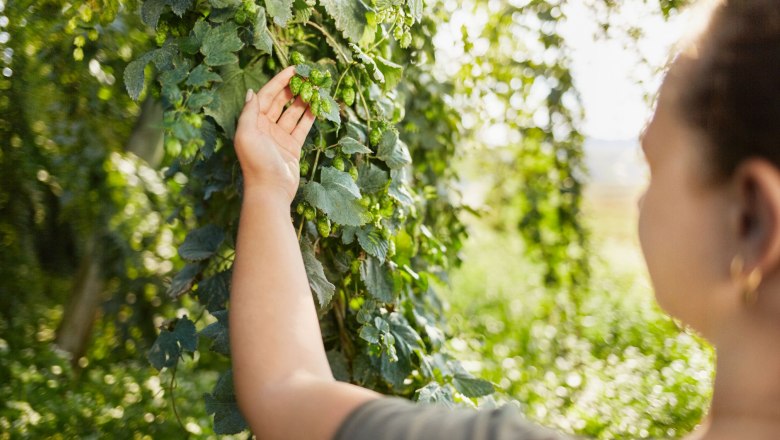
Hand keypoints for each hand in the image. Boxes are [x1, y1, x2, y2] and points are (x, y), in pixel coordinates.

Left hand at [234, 66, 315, 204]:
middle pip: (281, 102)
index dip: (279, 81)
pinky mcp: (292, 147)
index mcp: (253, 122)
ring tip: (317, 88)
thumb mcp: (246, 134)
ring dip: (304, 100)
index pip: (267, 95)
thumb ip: (249, 112)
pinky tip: (319, 106)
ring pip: (294, 113)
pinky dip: (310, 117)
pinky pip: (302, 127)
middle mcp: (266, 127)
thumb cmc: (256, 162)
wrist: (270, 190)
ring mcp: (280, 137)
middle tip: (308, 76)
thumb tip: (252, 92)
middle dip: (294, 88)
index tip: (293, 68)